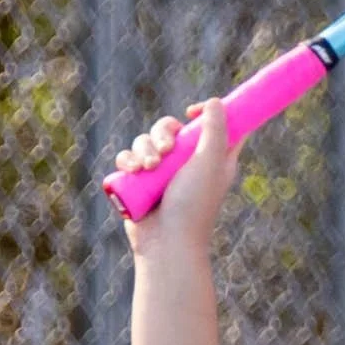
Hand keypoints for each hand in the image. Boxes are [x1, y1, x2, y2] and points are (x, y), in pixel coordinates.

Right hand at [111, 98, 235, 256]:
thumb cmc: (193, 204)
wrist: (166, 242)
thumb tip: (214, 102)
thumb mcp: (210, 162)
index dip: (204, 115)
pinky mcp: (139, 183)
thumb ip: (216, 129)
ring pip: (145, 140)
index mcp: (211, 159)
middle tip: (167, 149)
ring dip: (144, 149)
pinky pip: (128, 158)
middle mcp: (186, 164)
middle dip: (163, 132)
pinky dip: (128, 161)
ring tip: (148, 168)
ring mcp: (161, 174)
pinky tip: (133, 172)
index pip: (211, 127)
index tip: (192, 113)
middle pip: (170, 128)